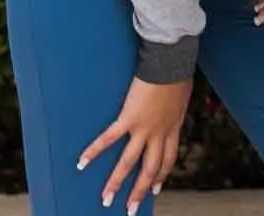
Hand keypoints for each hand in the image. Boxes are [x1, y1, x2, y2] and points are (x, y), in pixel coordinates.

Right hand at [80, 76, 190, 212]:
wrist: (171, 62)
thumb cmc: (177, 73)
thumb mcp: (182, 96)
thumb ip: (175, 106)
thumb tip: (173, 105)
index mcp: (173, 127)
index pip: (168, 158)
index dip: (161, 175)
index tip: (154, 189)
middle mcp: (160, 133)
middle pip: (150, 168)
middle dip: (139, 190)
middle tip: (130, 208)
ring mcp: (144, 128)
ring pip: (129, 162)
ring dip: (116, 182)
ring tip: (105, 198)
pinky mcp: (129, 118)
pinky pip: (109, 139)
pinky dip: (94, 151)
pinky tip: (81, 163)